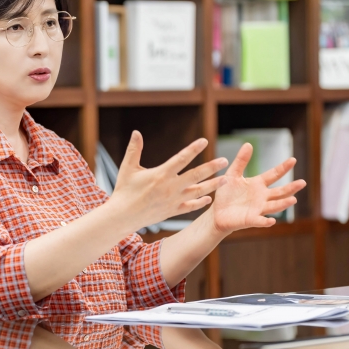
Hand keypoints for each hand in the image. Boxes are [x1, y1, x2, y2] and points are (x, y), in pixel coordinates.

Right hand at [109, 131, 228, 230]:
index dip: (193, 149)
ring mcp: (173, 200)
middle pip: (196, 175)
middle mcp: (170, 187)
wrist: (122, 216)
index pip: (181, 158)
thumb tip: (136, 132)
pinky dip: (200, 202)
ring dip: (212, 185)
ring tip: (225, 179)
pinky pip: (190, 206)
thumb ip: (134, 149)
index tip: (204, 141)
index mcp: (161, 174)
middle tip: (224, 161)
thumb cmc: (124, 190)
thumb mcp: (127, 168)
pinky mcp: (172, 211)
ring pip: (198, 191)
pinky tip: (209, 198)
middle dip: (212, 167)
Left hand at [210, 143, 305, 234]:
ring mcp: (258, 209)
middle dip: (291, 188)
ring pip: (274, 206)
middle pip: (280, 192)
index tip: (293, 159)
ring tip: (293, 200)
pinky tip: (271, 221)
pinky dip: (265, 222)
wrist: (216, 212)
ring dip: (283, 204)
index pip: (274, 174)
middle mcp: (262, 197)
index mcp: (258, 184)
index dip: (283, 168)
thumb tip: (248, 144)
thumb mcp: (232, 174)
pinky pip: (259, 221)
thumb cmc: (226, 193)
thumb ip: (241, 161)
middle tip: (303, 182)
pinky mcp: (250, 220)